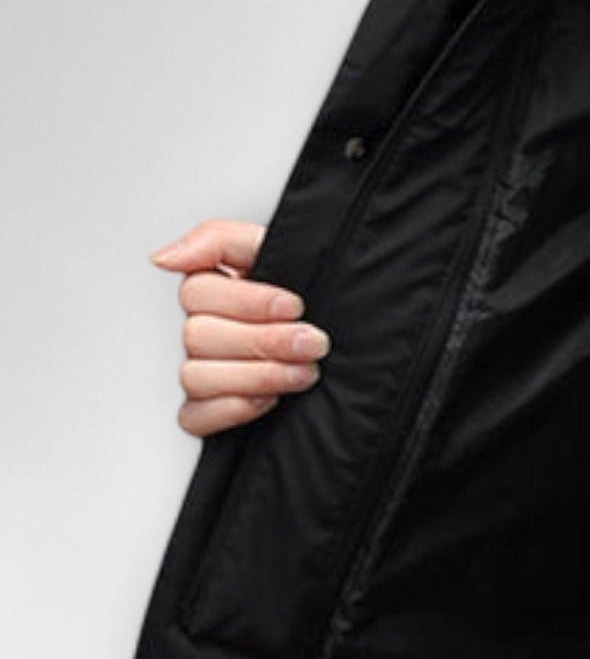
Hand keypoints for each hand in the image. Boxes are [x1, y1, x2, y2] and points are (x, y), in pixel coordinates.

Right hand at [149, 219, 331, 436]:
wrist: (355, 329)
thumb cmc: (312, 289)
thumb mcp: (274, 247)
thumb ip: (218, 240)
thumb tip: (165, 258)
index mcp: (212, 290)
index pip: (198, 294)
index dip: (248, 302)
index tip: (294, 306)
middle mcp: (201, 330)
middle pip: (198, 337)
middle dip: (264, 341)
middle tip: (312, 342)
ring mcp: (201, 370)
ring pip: (196, 377)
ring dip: (257, 376)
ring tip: (304, 371)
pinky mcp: (207, 409)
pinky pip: (194, 418)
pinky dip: (229, 410)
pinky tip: (268, 400)